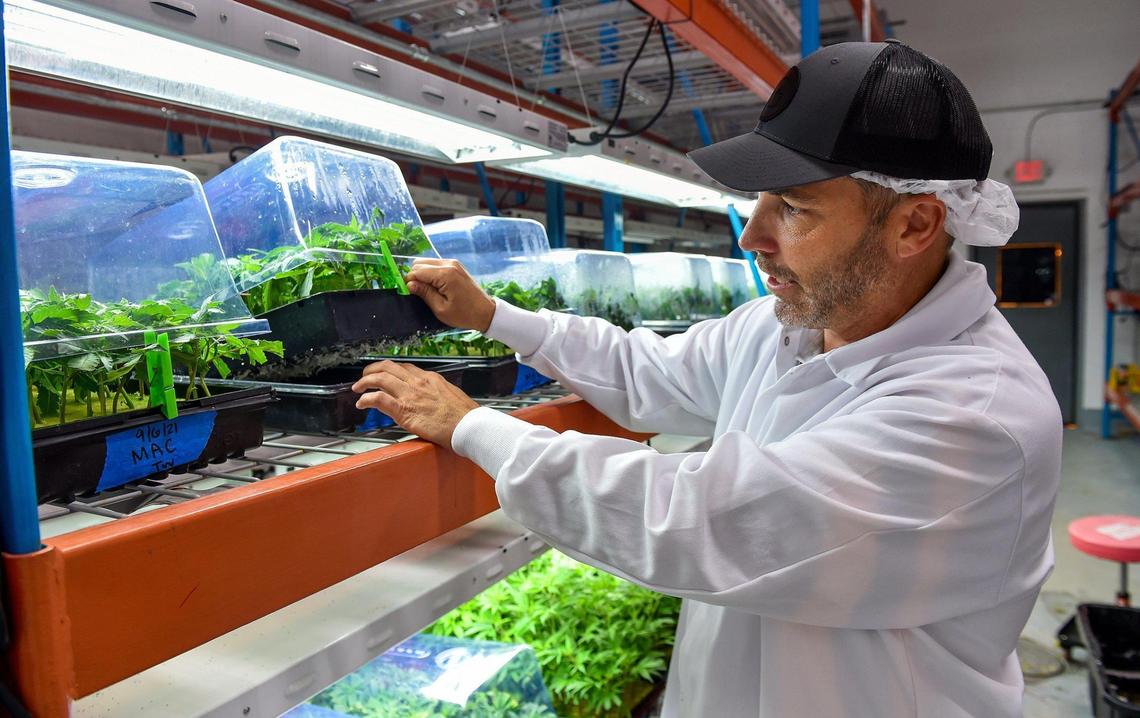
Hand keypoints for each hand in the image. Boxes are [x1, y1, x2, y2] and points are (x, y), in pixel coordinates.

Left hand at [352, 360, 478, 446]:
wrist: (468, 426)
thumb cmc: (464, 416)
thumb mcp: (452, 396)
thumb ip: (438, 394)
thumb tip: (433, 400)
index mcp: (430, 379)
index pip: (405, 368)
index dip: (391, 370)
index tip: (385, 374)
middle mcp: (418, 382)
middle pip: (389, 367)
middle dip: (373, 369)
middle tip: (365, 376)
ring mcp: (410, 395)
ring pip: (380, 379)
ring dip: (364, 381)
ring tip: (358, 387)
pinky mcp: (404, 410)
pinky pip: (378, 399)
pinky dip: (366, 399)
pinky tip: (361, 403)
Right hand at [404, 258, 495, 331]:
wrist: (486, 312)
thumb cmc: (464, 314)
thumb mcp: (440, 308)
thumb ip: (424, 294)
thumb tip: (409, 284)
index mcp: (445, 274)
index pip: (417, 271)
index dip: (409, 281)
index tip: (407, 293)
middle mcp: (449, 264)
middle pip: (419, 263)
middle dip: (415, 277)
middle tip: (418, 293)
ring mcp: (453, 263)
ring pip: (426, 262)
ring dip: (423, 275)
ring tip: (428, 291)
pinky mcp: (455, 266)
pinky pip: (435, 265)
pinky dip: (431, 273)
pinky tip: (436, 287)